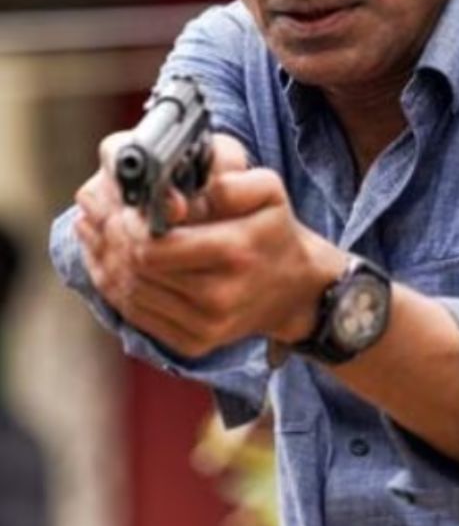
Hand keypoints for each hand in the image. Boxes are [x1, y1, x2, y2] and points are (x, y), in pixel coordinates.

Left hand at [75, 133, 344, 356]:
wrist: (295, 289)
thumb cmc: (275, 231)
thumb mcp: (270, 191)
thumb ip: (233, 181)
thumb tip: (187, 194)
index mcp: (235, 252)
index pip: (155, 247)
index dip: (129, 226)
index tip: (123, 207)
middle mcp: (218, 297)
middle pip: (138, 270)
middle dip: (112, 240)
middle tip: (101, 215)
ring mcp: (204, 327)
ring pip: (131, 294)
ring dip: (107, 262)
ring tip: (97, 233)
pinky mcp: (192, 343)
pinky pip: (137, 317)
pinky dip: (115, 289)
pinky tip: (106, 263)